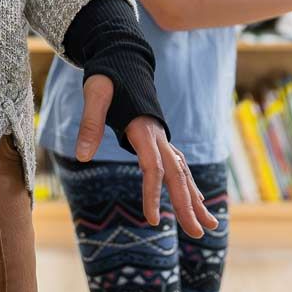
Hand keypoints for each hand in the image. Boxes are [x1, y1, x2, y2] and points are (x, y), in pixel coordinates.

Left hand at [72, 74, 218, 238]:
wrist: (123, 57)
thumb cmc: (107, 75)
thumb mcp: (95, 93)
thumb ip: (90, 123)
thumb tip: (82, 155)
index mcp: (143, 128)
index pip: (153, 166)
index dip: (153, 193)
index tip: (152, 220)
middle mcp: (158, 136)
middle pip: (176, 175)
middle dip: (188, 205)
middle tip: (198, 234)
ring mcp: (161, 138)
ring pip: (182, 172)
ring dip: (195, 200)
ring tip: (210, 226)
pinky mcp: (158, 140)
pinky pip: (178, 166)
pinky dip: (188, 185)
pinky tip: (197, 201)